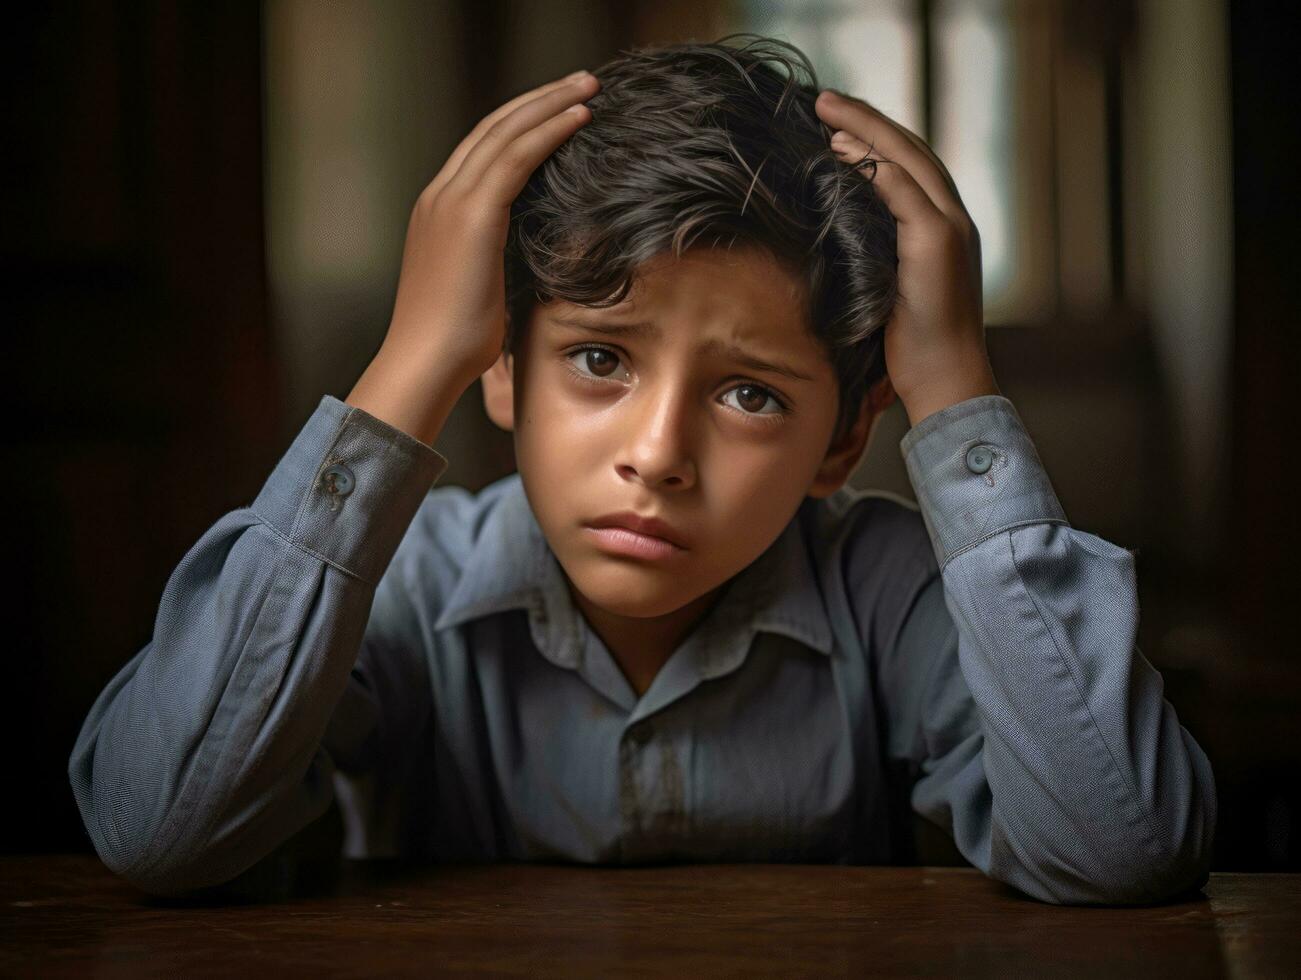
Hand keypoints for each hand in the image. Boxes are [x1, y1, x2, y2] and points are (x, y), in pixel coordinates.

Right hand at [383, 69, 601, 388]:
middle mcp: (439, 196)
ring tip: (588, 87)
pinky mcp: (471, 215)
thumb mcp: (482, 290)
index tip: (559, 110)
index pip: (482, 149)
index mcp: (439, 212)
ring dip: (551, 103)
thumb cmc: (456, 343)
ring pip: (505, 132)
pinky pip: (516, 156)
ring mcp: (450, 201)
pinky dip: (549, 131)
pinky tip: (579, 118)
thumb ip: (500, 264)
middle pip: (493, 128)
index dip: (522, 123)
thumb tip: (535, 265)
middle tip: (581, 82)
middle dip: (540, 100)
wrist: (427, 362)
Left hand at [814, 89, 1000, 426]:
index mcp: (945, 228)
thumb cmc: (913, 348)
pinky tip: (841, 152)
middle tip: (825, 102)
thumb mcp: (887, 290)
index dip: (876, 140)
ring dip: (865, 132)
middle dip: (867, 121)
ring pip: (908, 160)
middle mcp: (955, 219)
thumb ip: (874, 255)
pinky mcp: (938, 242)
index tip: (838, 125)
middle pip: (911, 150)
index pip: (912, 167)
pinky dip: (874, 166)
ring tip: (827, 116)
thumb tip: (832, 237)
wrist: (946, 380)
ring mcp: (950, 228)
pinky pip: (904, 190)